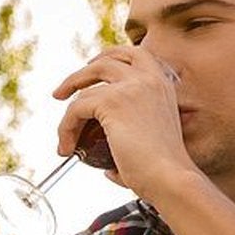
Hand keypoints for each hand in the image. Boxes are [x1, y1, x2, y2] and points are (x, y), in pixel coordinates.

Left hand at [51, 46, 186, 197]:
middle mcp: (149, 79)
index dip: (109, 57)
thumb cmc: (163, 173)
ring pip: (85, 86)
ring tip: (63, 135)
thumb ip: (132, 144)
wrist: (170, 179)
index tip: (92, 67)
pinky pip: (76, 109)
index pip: (134, 54)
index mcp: (162, 84)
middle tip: (63, 91)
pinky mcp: (111, 102)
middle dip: (80, 73)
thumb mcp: (151, 145)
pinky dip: (65, 128)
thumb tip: (110, 168)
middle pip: (106, 61)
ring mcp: (130, 87)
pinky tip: (67, 147)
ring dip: (68, 110)